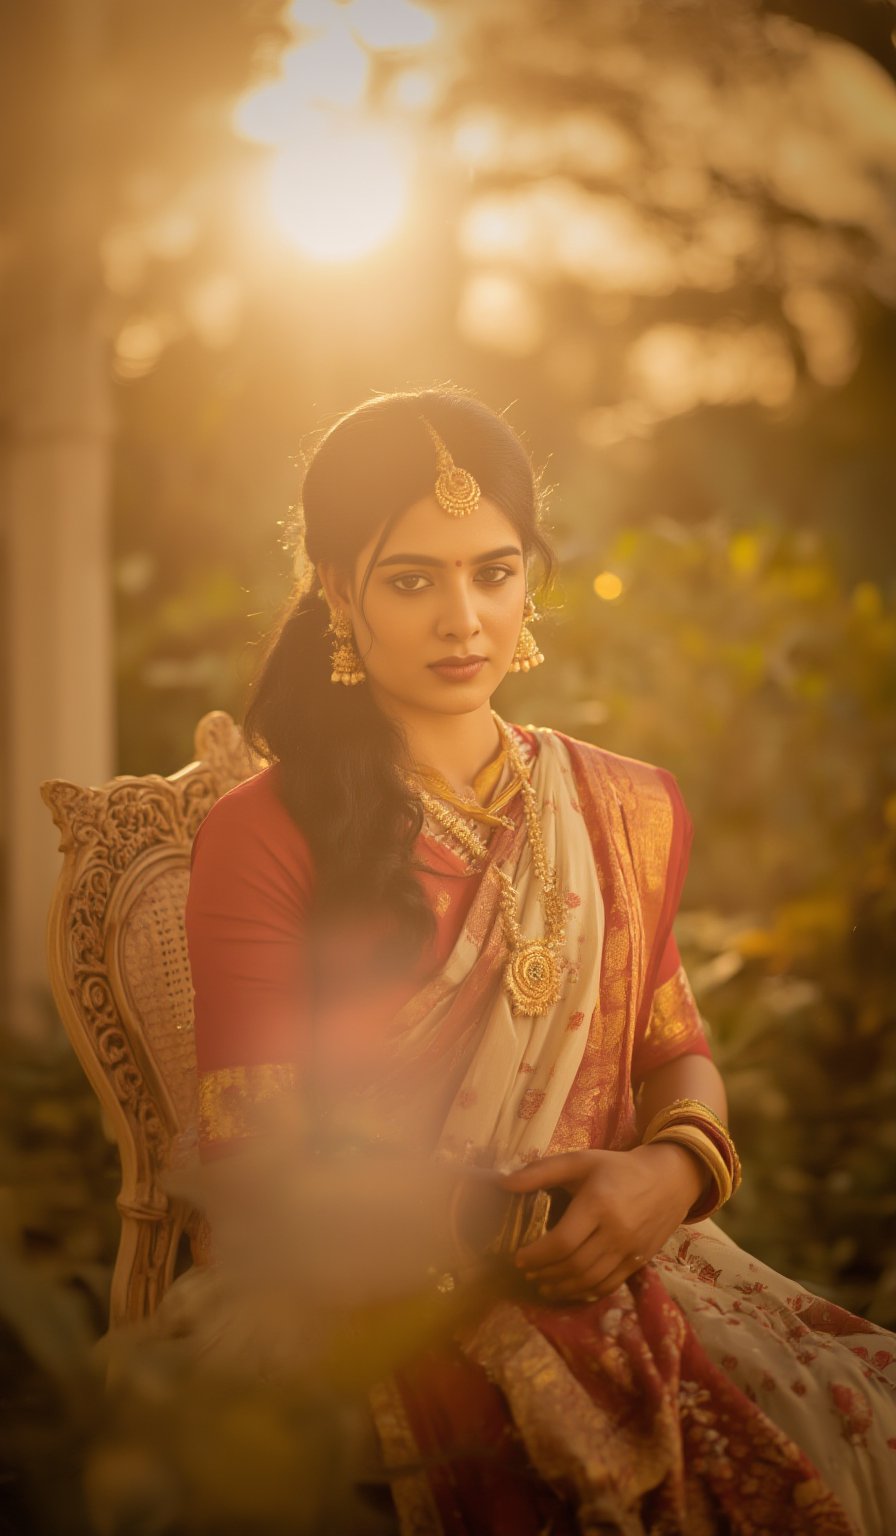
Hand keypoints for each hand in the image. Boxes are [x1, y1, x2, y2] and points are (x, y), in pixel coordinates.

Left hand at [498, 1142, 705, 1301]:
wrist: (669, 1180)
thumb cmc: (617, 1168)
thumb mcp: (580, 1161)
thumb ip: (541, 1172)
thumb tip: (504, 1184)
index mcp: (598, 1204)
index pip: (562, 1242)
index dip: (536, 1255)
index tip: (518, 1257)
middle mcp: (616, 1231)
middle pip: (575, 1265)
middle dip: (546, 1274)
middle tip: (528, 1272)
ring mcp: (630, 1250)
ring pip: (591, 1280)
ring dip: (563, 1287)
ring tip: (544, 1285)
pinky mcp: (640, 1261)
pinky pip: (610, 1285)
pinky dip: (587, 1292)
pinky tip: (571, 1289)